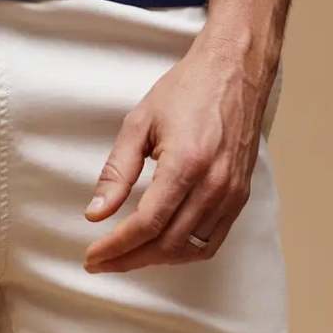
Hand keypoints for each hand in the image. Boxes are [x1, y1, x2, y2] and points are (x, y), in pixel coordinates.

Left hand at [80, 38, 274, 273]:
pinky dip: (184, 252)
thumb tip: (95, 212)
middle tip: (100, 261)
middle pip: (167, 244)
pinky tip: (162, 247)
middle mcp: (213, 185)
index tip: (92, 255)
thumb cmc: (186, 90)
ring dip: (155, 260)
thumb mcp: (140, 122)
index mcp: (186, 163)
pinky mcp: (240, 196)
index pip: (147, 223)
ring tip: (126, 256)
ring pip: (190, 249)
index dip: (116, 246)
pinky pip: (212, 241)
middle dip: (129, 259)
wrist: (234, 70)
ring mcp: (231, 193)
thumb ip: (117, 170)